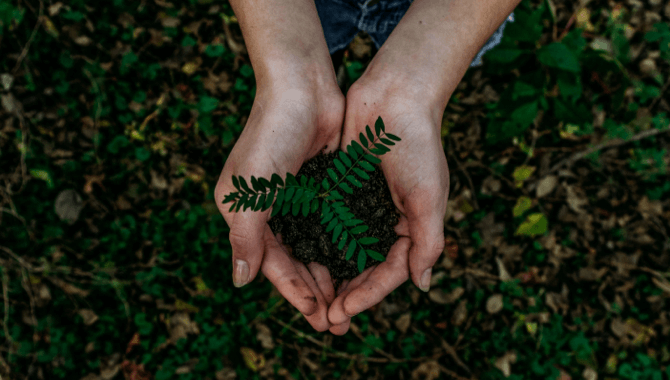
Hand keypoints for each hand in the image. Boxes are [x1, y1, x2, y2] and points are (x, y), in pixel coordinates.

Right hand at [214, 80, 347, 332]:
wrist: (302, 88)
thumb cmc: (270, 135)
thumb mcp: (250, 190)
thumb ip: (245, 237)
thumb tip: (240, 281)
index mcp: (245, 213)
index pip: (271, 263)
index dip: (293, 291)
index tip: (316, 314)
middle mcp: (270, 210)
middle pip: (295, 261)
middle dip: (315, 292)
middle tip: (337, 322)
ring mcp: (298, 200)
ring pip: (315, 248)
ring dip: (331, 275)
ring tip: (350, 303)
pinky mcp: (322, 187)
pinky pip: (332, 226)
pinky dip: (343, 247)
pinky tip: (359, 266)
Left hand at [327, 73, 449, 332]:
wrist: (394, 97)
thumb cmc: (417, 145)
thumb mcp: (428, 197)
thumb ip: (427, 242)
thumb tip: (422, 285)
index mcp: (410, 227)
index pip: (389, 273)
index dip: (367, 295)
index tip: (343, 311)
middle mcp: (385, 222)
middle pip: (364, 269)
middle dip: (346, 295)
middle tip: (324, 319)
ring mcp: (362, 207)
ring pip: (343, 252)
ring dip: (329, 276)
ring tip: (311, 300)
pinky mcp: (341, 190)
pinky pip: (327, 224)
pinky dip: (317, 243)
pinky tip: (300, 260)